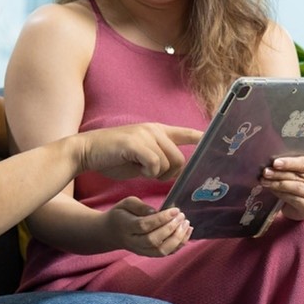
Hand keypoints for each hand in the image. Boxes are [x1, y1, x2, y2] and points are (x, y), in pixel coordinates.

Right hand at [77, 123, 202, 180]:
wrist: (86, 150)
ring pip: (168, 163)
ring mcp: (145, 134)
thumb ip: (159, 160)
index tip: (217, 142)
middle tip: (151, 174)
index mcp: (157, 131)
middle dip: (170, 173)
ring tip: (138, 167)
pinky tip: (135, 167)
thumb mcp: (140, 158)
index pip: (186, 133)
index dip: (202, 139)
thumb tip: (176, 170)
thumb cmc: (112, 157)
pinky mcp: (136, 143)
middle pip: (180, 158)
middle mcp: (154, 130)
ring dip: (156, 173)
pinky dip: (148, 172)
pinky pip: (155, 163)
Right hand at [104, 197, 191, 256]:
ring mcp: (141, 250)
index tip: (175, 210)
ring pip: (161, 251)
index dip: (161, 219)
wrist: (110, 233)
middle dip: (171, 229)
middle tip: (182, 216)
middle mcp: (133, 242)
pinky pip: (165, 254)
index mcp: (125, 226)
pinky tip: (187, 233)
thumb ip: (140, 206)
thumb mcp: (126, 203)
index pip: (144, 225)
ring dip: (177, 239)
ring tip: (187, 225)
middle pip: (153, 240)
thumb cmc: (121, 214)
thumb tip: (155, 212)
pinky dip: (179, 245)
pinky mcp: (148, 254)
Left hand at [262, 155, 303, 220]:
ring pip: (295, 187)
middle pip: (298, 175)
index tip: (275, 163)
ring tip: (265, 181)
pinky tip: (273, 190)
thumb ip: (293, 166)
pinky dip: (281, 194)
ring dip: (277, 184)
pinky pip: (293, 198)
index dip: (289, 162)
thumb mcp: (303, 172)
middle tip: (266, 172)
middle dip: (279, 173)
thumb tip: (274, 162)